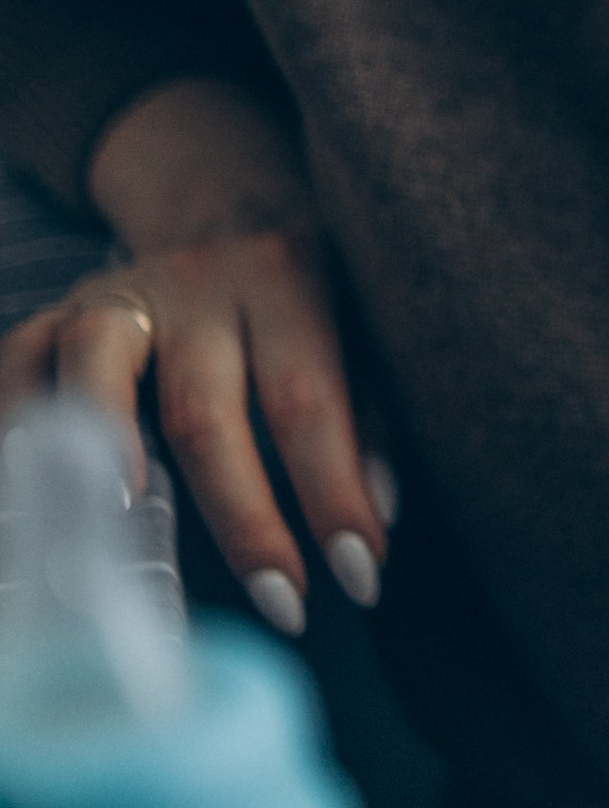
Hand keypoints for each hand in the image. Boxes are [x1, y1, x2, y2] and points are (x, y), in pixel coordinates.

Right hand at [0, 78, 390, 637]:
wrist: (222, 204)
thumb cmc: (302, 302)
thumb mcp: (355, 335)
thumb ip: (366, 422)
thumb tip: (374, 523)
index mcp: (287, 279)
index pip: (309, 400)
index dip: (334, 494)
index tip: (362, 578)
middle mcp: (199, 281)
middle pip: (207, 408)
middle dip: (245, 518)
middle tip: (283, 603)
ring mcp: (119, 294)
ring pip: (98, 362)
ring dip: (102, 442)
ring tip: (117, 523)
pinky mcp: (56, 311)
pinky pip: (21, 359)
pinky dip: (16, 417)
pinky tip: (26, 488)